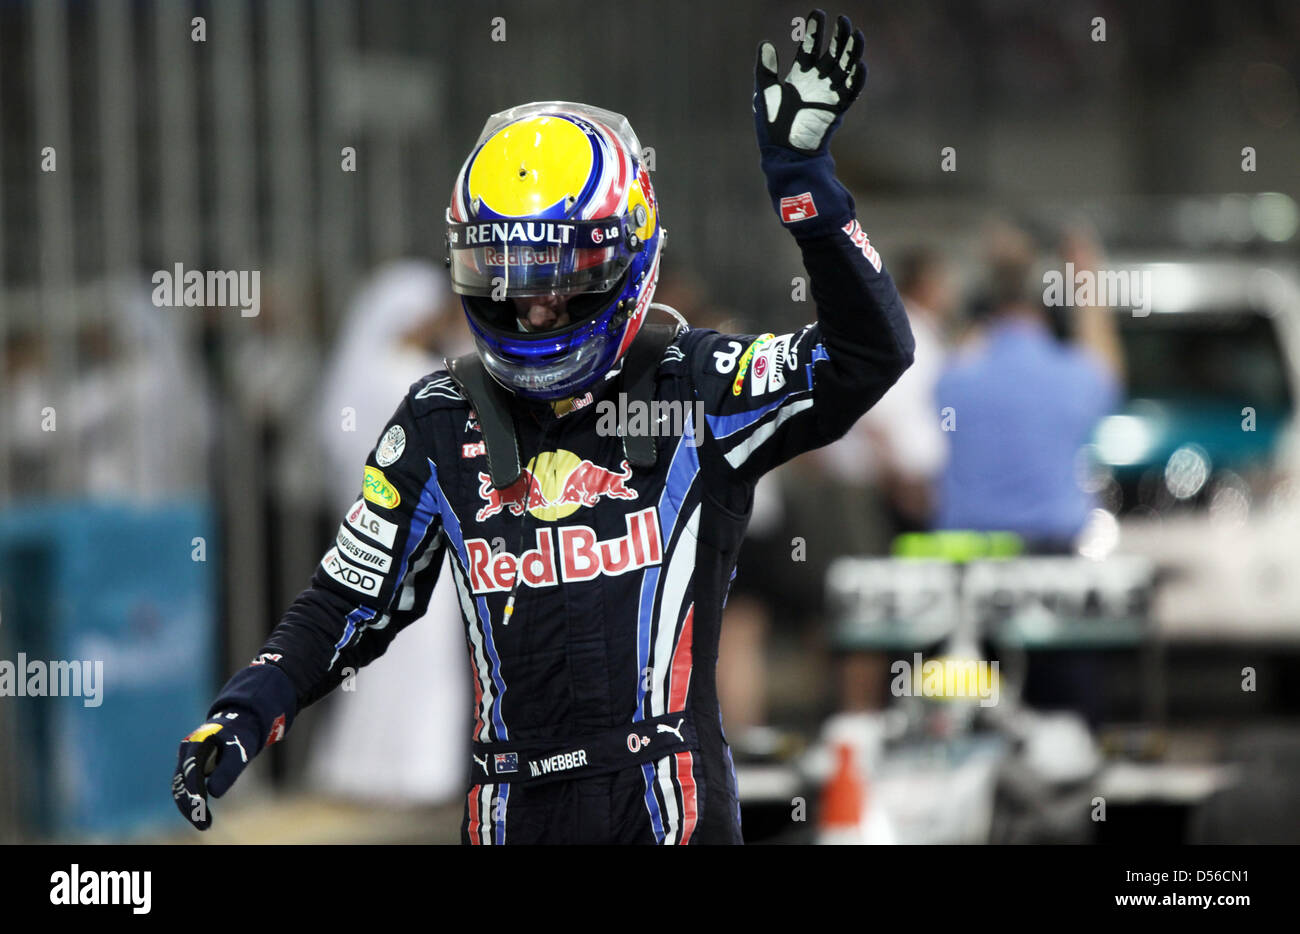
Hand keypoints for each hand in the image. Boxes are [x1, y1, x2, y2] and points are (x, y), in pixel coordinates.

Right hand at [171, 712, 259, 830]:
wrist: (238, 722)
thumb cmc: (240, 736)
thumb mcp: (239, 751)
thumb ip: (228, 770)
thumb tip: (213, 794)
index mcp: (197, 744)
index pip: (190, 773)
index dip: (194, 793)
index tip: (200, 810)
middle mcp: (186, 752)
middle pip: (181, 783)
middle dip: (190, 806)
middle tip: (204, 824)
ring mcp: (186, 759)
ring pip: (181, 787)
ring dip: (189, 806)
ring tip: (204, 823)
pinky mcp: (190, 766)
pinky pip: (186, 786)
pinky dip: (192, 800)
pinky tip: (201, 814)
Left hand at [755, 10, 865, 155]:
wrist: (784, 153)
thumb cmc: (772, 126)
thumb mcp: (764, 94)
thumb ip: (766, 69)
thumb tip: (765, 43)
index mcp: (799, 76)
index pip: (810, 47)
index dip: (815, 31)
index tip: (818, 13)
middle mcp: (816, 82)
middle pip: (832, 53)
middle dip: (839, 36)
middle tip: (843, 19)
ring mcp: (828, 94)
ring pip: (845, 68)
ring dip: (852, 52)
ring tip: (856, 34)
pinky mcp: (836, 109)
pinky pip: (850, 92)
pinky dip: (856, 79)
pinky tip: (859, 65)